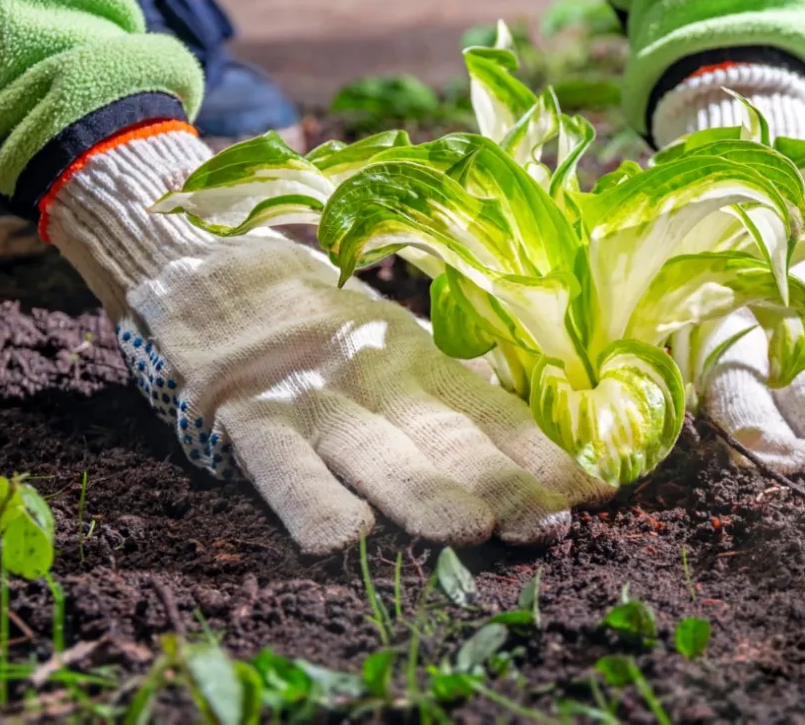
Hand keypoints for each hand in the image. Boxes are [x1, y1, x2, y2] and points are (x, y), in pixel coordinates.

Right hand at [47, 128, 608, 552]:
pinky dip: (307, 497)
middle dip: (500, 481)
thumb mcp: (398, 350)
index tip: (598, 488)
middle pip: (444, 435)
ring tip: (472, 529)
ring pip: (372, 450)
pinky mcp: (241, 410)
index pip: (490, 410)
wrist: (206, 267)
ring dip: (421, 490)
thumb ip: (457, 390)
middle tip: (552, 522)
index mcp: (419, 360)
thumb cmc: (323, 330)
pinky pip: (276, 463)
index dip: (542, 451)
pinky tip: (342, 537)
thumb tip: (556, 436)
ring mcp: (309, 393)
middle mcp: (374, 374)